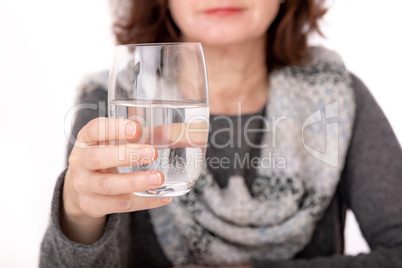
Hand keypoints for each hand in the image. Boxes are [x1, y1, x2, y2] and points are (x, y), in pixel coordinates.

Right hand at [61, 117, 171, 243]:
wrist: (80, 188)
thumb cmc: (104, 157)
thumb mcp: (110, 143)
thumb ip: (135, 136)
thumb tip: (171, 133)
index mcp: (85, 140)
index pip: (94, 129)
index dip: (114, 128)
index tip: (137, 129)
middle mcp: (79, 162)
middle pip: (97, 158)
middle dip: (126, 155)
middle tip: (153, 153)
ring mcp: (83, 186)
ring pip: (108, 185)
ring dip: (135, 182)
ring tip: (158, 178)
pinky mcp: (92, 205)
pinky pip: (120, 204)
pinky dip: (144, 201)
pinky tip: (163, 197)